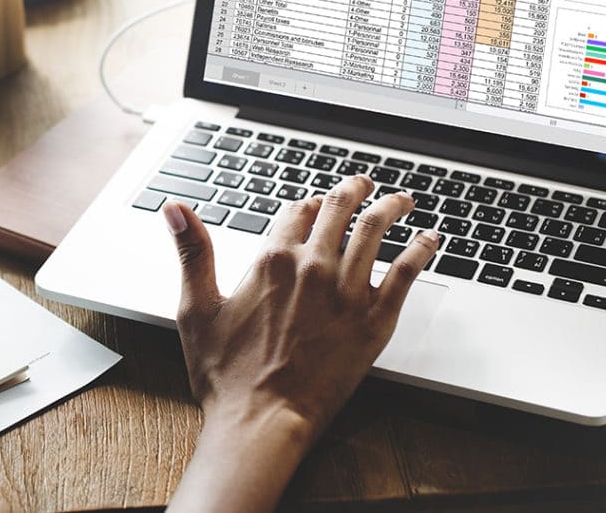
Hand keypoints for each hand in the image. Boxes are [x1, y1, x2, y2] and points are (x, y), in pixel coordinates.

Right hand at [164, 175, 438, 511]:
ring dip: (391, 207)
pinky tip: (430, 239)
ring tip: (401, 200)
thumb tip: (175, 207)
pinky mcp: (374, 320)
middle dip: (353, 190)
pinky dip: (421, 249)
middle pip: (339, 209)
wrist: (261, 421)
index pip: (296, 211)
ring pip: (375, 230)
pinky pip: (406, 272)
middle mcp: (312, 267)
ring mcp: (346, 292)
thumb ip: (192, 251)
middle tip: (363, 185)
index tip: (314, 204)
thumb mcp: (196, 307)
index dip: (306, 203)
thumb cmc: (225, 375)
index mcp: (271, 260)